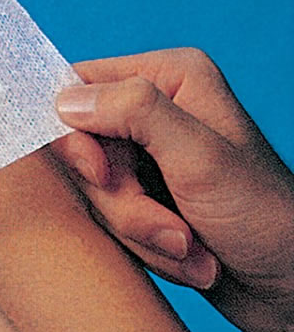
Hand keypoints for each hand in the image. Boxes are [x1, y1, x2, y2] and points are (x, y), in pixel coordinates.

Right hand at [51, 48, 293, 331]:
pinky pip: (109, 218)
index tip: (103, 176)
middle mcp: (154, 111)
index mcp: (169, 78)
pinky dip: (144, 245)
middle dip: (122, 200)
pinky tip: (189, 253)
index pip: (79, 88)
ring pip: (96, 191)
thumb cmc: (264, 217)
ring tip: (190, 244)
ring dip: (140, 230)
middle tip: (170, 226)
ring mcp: (148, 156)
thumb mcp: (199, 158)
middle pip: (83, 149)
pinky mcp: (145, 196)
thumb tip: (66, 101)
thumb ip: (135, 113)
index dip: (76, 136)